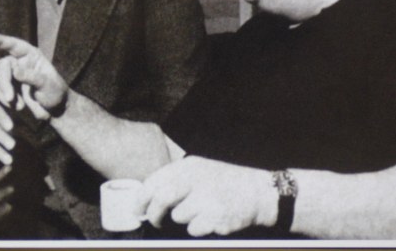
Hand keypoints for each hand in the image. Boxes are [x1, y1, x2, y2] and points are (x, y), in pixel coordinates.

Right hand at [0, 32, 67, 118]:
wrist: (54, 109)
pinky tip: (19, 107)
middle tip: (11, 97)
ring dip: (6, 92)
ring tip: (21, 106)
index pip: (14, 45)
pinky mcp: (8, 88)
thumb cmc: (55, 92)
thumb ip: (32, 76)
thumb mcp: (48, 84)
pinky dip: (6, 100)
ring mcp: (13, 75)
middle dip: (5, 81)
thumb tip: (15, 70)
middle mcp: (20, 62)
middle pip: (3, 65)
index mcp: (31, 55)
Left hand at [139, 156, 277, 236]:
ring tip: (201, 211)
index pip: (155, 180)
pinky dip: (199, 228)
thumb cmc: (224, 182)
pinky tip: (212, 218)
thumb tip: (147, 198)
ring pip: (179, 217)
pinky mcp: (216, 216)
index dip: (141, 197)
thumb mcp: (199, 170)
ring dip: (184, 219)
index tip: (137, 209)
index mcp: (189, 166)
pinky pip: (194, 229)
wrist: (258, 191)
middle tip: (155, 221)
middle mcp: (196, 178)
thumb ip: (176, 180)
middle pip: (162, 199)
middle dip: (154, 213)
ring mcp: (207, 197)